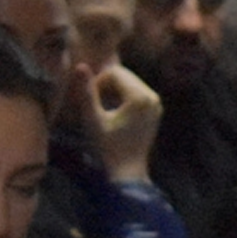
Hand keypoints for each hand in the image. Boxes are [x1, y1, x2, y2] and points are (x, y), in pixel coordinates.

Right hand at [70, 62, 161, 181]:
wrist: (127, 171)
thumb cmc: (107, 148)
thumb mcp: (93, 120)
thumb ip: (86, 92)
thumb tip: (80, 66)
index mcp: (140, 97)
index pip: (115, 72)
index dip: (98, 82)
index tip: (89, 100)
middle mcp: (152, 96)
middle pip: (124, 75)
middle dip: (106, 84)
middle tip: (94, 104)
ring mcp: (156, 103)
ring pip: (130, 82)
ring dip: (113, 89)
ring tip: (103, 108)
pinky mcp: (156, 109)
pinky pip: (136, 92)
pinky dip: (123, 96)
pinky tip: (114, 112)